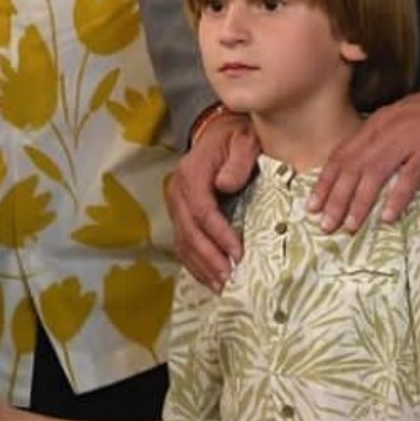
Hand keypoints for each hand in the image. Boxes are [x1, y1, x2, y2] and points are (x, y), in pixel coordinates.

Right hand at [163, 111, 257, 289]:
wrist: (219, 134)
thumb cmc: (236, 139)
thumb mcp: (244, 140)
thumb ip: (239, 160)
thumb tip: (225, 185)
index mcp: (191, 173)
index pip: (202, 211)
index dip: (219, 235)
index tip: (239, 253)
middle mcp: (177, 191)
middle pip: (189, 232)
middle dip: (210, 258)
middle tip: (230, 278)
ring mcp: (174, 205)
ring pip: (183, 242)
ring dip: (202, 267)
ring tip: (223, 286)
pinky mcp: (179, 216)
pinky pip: (183, 245)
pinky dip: (196, 265)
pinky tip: (211, 279)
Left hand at [306, 75, 419, 232]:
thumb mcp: (405, 119)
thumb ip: (384, 139)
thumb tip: (365, 167)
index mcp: (378, 123)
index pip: (343, 154)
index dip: (325, 181)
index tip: (311, 204)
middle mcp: (387, 129)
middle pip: (353, 166)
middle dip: (335, 198)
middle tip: (324, 224)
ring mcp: (409, 138)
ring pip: (374, 173)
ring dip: (359, 202)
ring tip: (349, 225)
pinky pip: (410, 176)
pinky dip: (396, 197)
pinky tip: (388, 217)